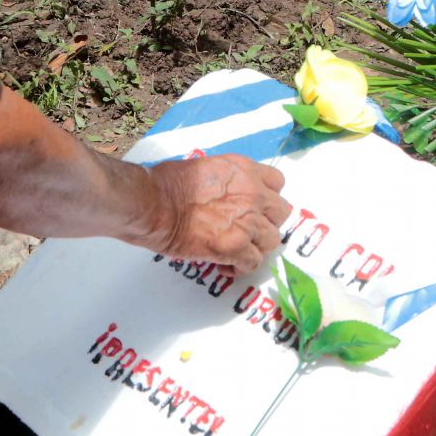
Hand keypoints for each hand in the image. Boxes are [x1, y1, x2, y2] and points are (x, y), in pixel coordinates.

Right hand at [143, 155, 290, 270]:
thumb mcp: (206, 168)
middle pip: (281, 213)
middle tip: (248, 230)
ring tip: (238, 250)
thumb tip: (224, 195)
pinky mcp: (236, 248)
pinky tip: (226, 266)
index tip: (255, 206)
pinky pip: (253, 262)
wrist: (154, 204)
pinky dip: (241, 267)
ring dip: (256, 246)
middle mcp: (254, 195)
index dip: (267, 197)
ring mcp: (248, 222)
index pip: (277, 182)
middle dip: (266, 222)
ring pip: (271, 240)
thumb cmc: (166, 183)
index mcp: (246, 171)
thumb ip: (227, 181)